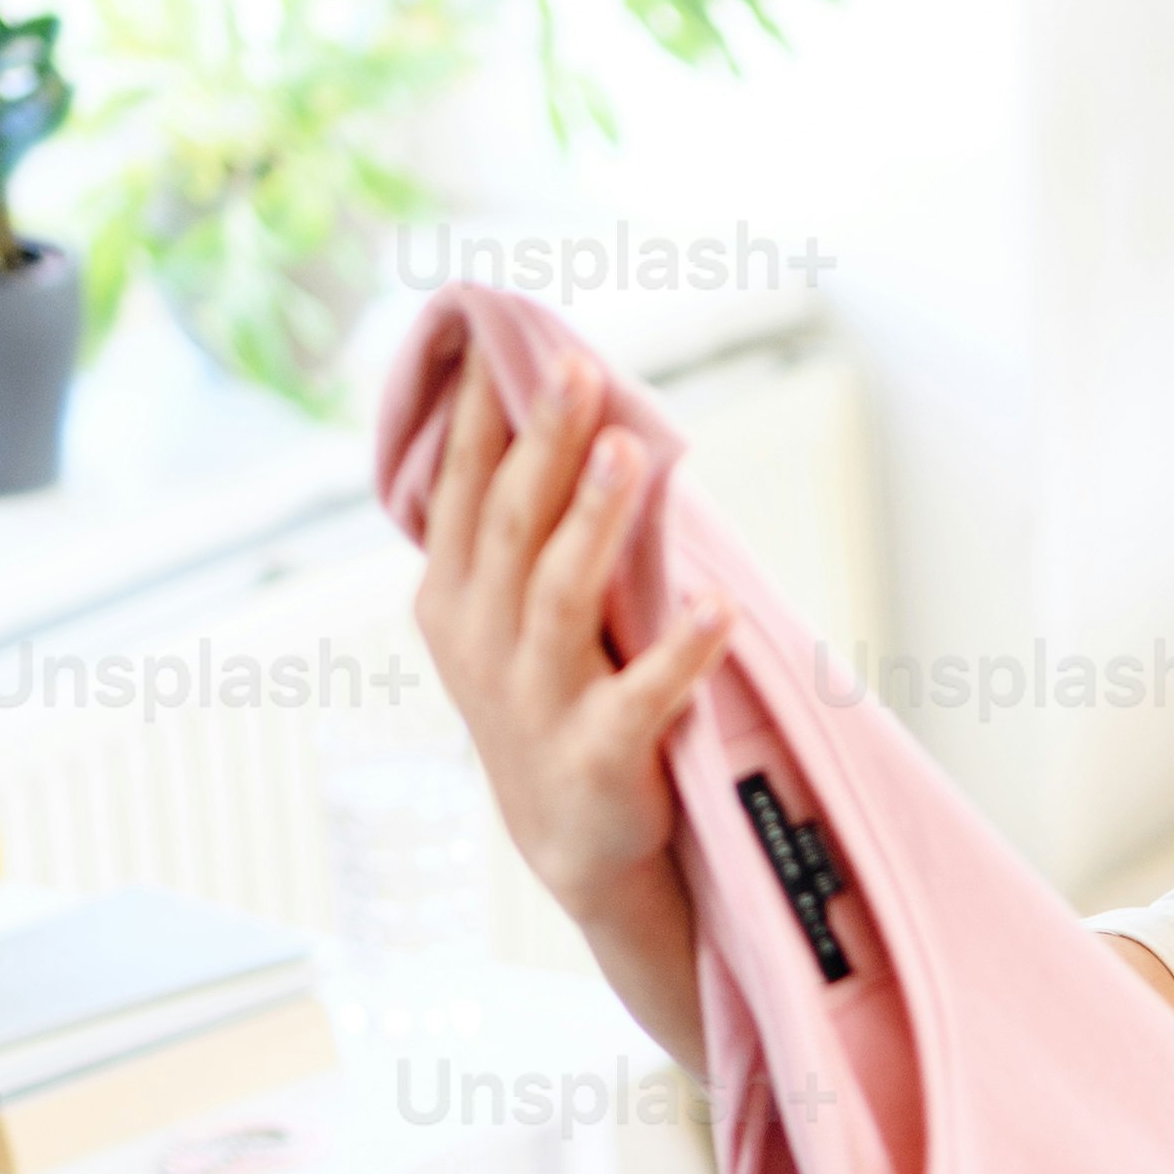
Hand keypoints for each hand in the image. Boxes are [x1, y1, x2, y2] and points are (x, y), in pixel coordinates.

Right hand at [413, 344, 733, 1060]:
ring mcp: (535, 701)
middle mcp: (481, 642)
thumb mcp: (507, 612)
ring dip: (600, 519)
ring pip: (562, 594)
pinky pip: (643, 695)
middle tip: (580, 369)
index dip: (481, 413)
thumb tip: (548, 409)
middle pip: (513, 524)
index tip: (499, 334)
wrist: (571, 840)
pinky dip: (683, 652)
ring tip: (634, 450)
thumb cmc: (550, 698)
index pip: (463, 487)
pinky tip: (720, 608)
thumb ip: (517, 527)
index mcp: (453, 595)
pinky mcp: (598, 755)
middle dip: (549, 442)